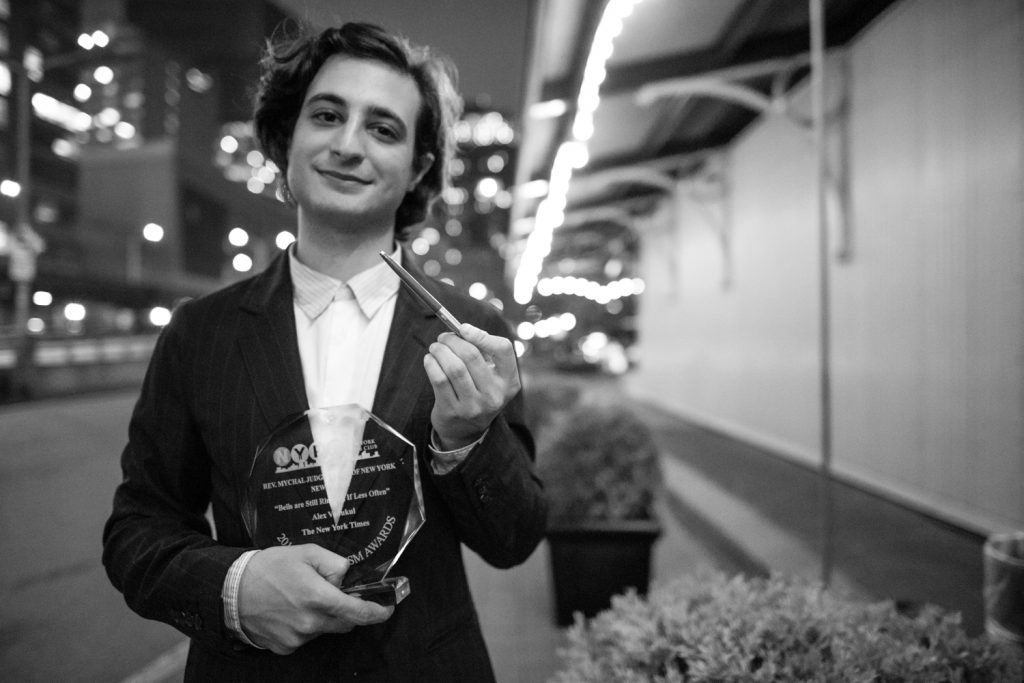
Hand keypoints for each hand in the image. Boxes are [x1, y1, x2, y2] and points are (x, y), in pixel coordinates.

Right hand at [237, 544, 393, 654]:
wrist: (231, 590)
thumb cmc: (269, 568)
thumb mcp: (306, 552)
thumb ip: (334, 563)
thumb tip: (348, 576)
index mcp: (318, 597)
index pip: (358, 612)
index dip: (378, 612)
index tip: (387, 609)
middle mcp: (310, 622)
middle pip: (345, 622)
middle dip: (347, 609)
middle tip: (332, 592)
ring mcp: (297, 638)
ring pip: (325, 629)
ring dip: (324, 616)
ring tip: (302, 597)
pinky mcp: (285, 646)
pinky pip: (307, 637)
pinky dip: (307, 625)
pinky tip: (291, 610)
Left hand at [424, 323, 521, 448]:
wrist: (466, 431)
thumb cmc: (478, 391)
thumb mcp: (491, 375)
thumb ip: (484, 350)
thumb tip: (467, 326)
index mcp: (509, 381)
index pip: (503, 349)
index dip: (482, 335)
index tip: (464, 329)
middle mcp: (494, 395)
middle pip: (472, 356)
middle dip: (453, 340)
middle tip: (443, 337)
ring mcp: (473, 406)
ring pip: (454, 367)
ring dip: (440, 351)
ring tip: (435, 347)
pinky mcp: (452, 411)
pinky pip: (439, 380)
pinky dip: (431, 364)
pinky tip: (429, 360)